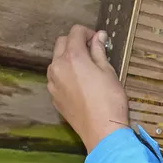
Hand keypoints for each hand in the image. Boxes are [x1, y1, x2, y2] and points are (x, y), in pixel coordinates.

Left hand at [47, 25, 128, 151]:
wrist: (101, 130)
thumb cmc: (110, 99)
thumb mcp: (108, 71)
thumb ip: (99, 51)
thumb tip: (98, 36)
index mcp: (73, 57)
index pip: (75, 32)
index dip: (87, 32)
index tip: (98, 39)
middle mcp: (57, 67)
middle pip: (61, 43)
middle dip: (75, 42)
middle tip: (92, 50)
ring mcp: (52, 82)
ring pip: (56, 60)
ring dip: (68, 57)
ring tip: (86, 67)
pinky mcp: (53, 96)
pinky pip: (56, 77)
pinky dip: (66, 73)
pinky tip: (81, 83)